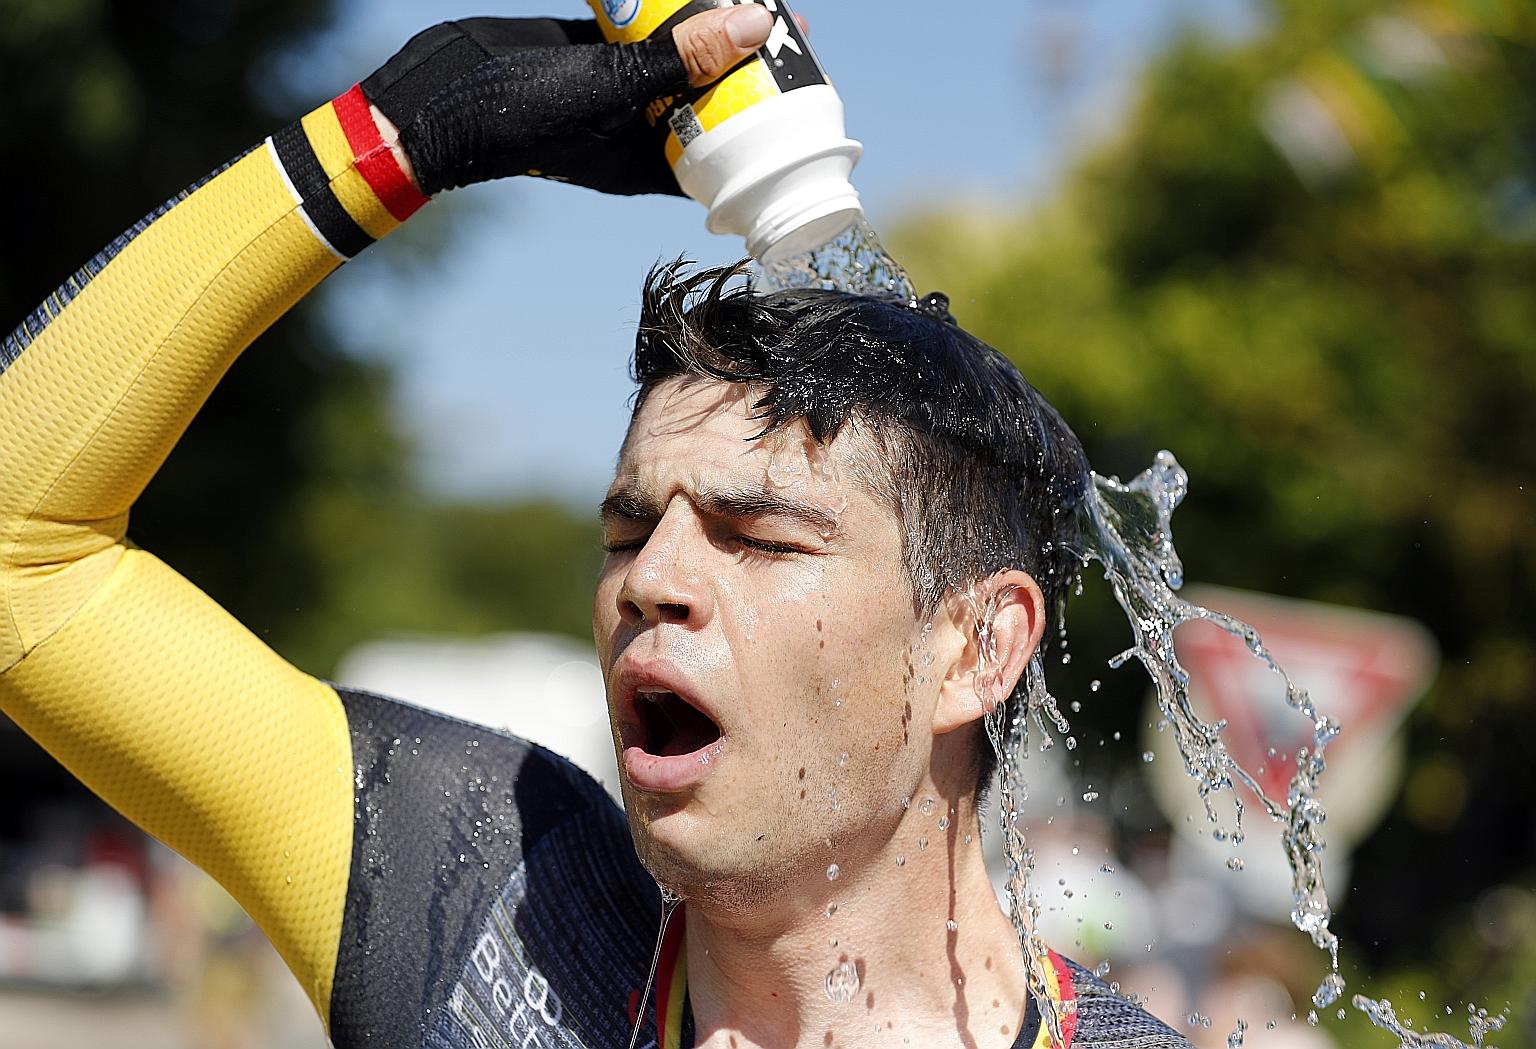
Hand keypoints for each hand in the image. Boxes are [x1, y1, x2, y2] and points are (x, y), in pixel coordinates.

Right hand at [362, 5, 773, 196]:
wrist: (431, 100)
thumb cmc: (513, 119)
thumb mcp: (605, 88)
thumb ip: (678, 59)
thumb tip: (756, 24)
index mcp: (648, 162)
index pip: (729, 150)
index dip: (769, 119)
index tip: (803, 83)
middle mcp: (637, 129)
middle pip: (712, 96)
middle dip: (749, 63)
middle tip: (790, 24)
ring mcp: (613, 91)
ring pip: (678, 58)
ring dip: (710, 29)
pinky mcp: (588, 53)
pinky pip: (638, 31)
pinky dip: (663, 9)